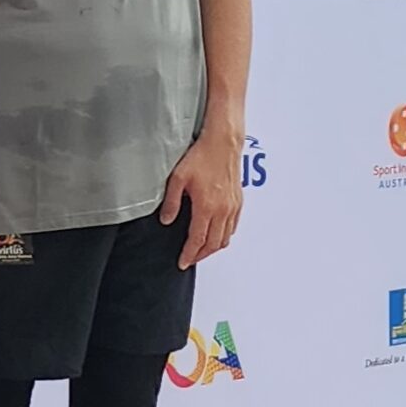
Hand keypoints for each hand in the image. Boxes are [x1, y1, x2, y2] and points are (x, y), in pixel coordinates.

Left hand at [160, 128, 243, 269]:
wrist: (223, 144)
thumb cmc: (201, 157)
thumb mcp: (177, 179)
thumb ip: (172, 203)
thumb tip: (167, 221)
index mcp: (206, 207)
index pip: (197, 240)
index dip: (189, 254)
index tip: (182, 262)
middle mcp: (222, 210)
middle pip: (213, 244)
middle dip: (200, 255)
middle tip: (190, 259)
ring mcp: (232, 207)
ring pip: (225, 238)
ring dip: (213, 248)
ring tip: (201, 251)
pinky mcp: (238, 202)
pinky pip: (233, 226)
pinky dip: (224, 236)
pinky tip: (216, 235)